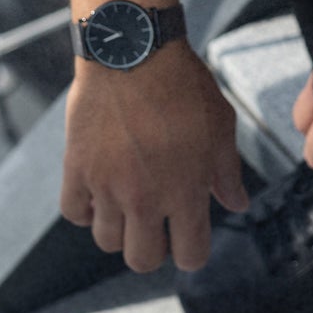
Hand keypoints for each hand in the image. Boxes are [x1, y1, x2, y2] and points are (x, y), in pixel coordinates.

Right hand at [61, 40, 249, 272]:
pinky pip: (74, 213)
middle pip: (141, 260)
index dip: (192, 252)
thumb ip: (227, 171)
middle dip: (153, 249)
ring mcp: (106, 187)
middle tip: (158, 223)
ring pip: (107, 240)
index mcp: (186, 190)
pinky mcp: (76, 170)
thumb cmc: (184, 85)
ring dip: (120, 228)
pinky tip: (101, 188)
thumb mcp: (220, 125)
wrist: (134, 52)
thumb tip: (237, 204)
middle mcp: (144, 198)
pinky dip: (86, 208)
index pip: (190, 254)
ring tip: (131, 200)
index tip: (189, 239)